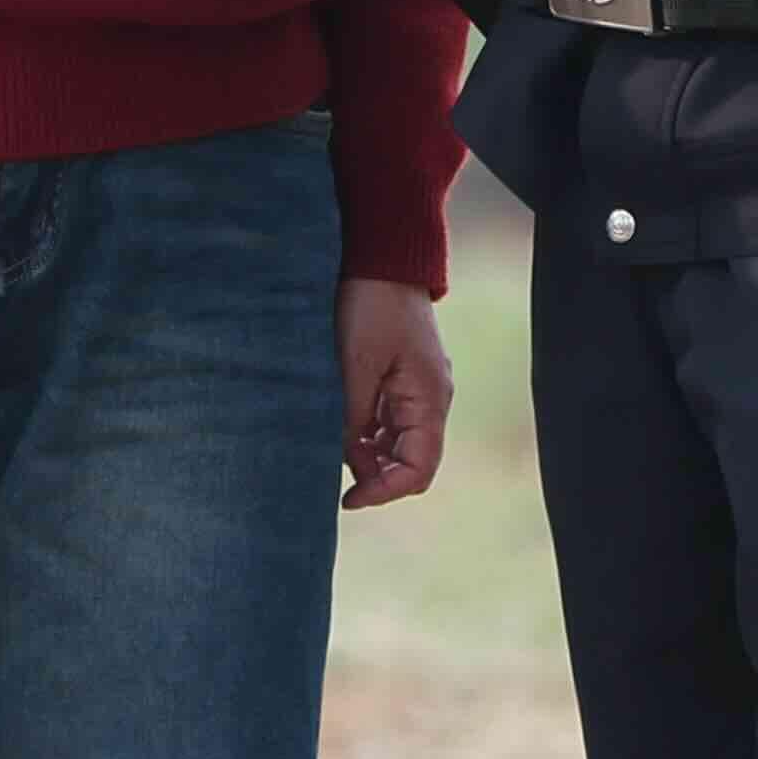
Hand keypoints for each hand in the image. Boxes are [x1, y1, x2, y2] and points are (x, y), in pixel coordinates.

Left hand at [339, 276, 452, 510]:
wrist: (383, 258)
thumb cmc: (371, 305)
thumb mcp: (356, 364)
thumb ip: (353, 418)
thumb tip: (347, 464)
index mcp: (429, 401)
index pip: (418, 470)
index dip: (384, 492)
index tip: (347, 500)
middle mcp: (429, 401)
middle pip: (409, 462)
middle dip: (373, 476)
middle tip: (331, 478)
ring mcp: (415, 391)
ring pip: (395, 444)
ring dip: (366, 455)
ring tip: (327, 447)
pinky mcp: (399, 380)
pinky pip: (386, 422)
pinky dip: (363, 434)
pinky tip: (335, 428)